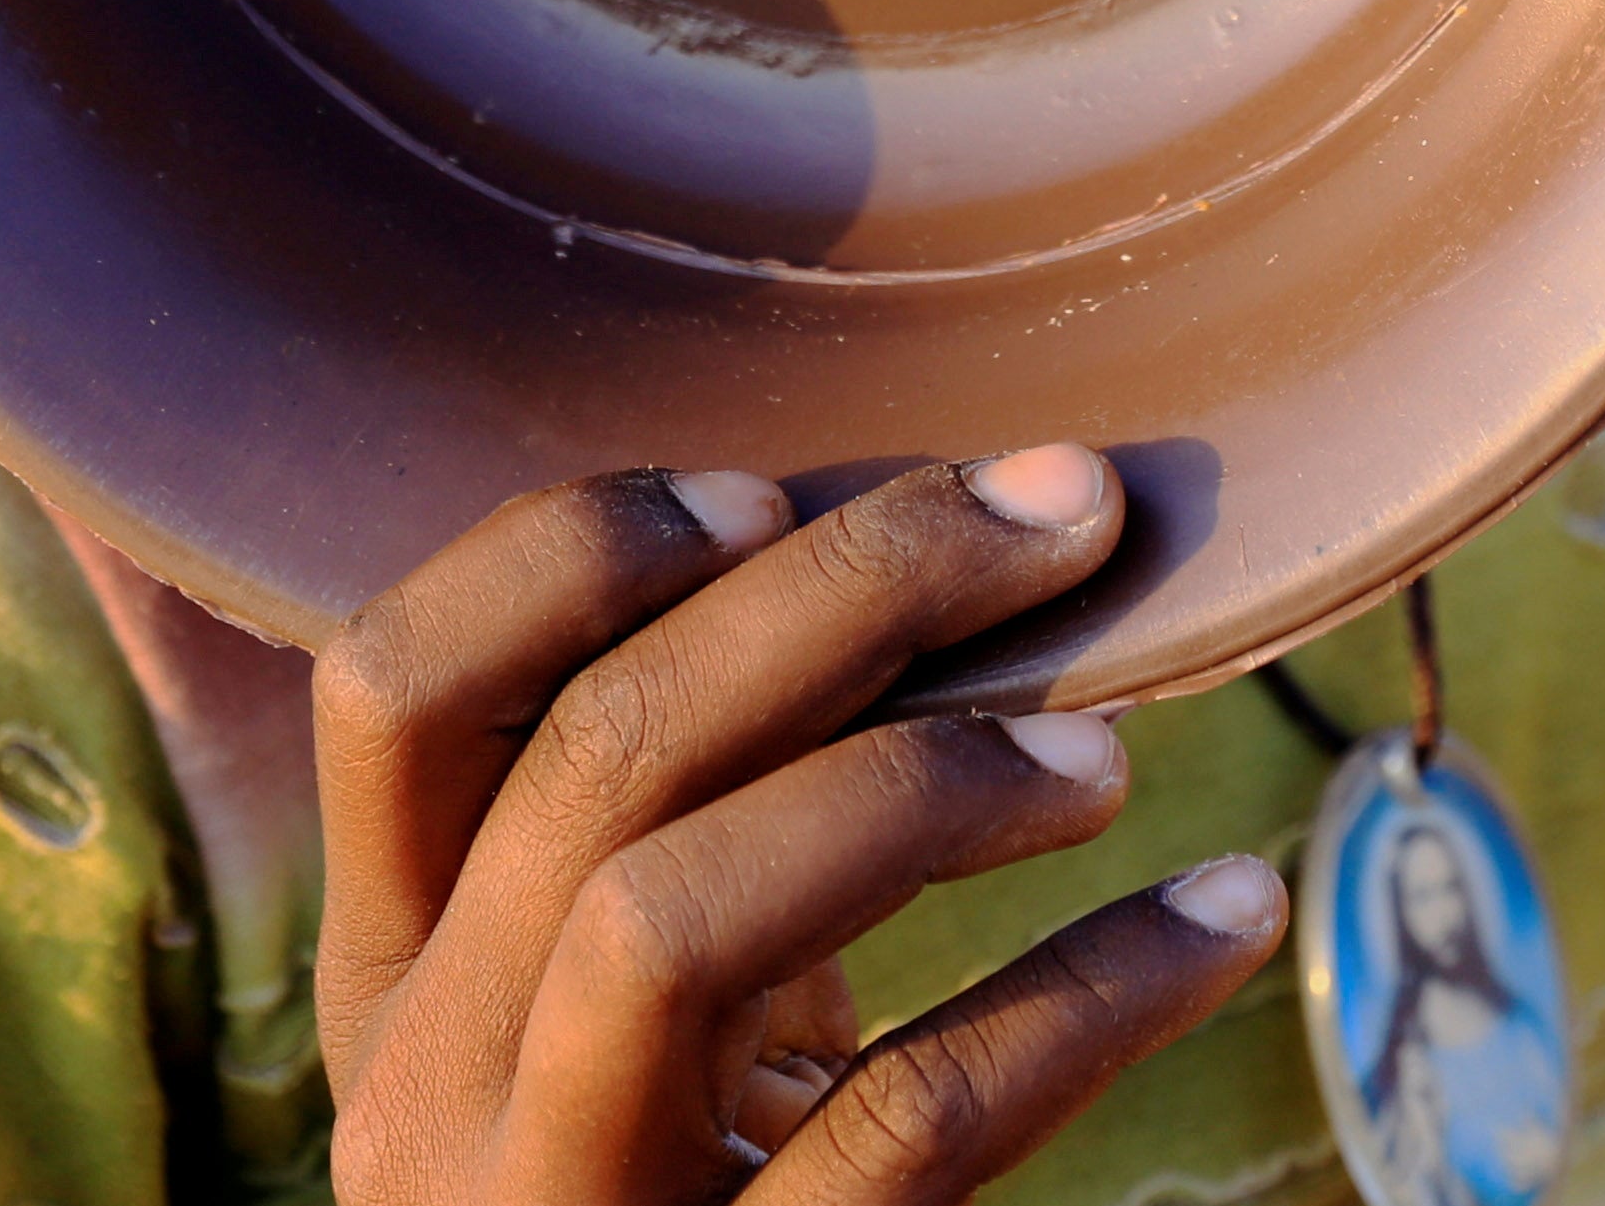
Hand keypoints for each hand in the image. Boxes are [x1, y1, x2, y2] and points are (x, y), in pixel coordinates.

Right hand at [314, 447, 1286, 1201]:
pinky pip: (908, 1120)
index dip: (574, 550)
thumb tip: (921, 549)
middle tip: (1055, 519)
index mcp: (392, 992)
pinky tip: (1218, 915)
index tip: (775, 484)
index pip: (387, 687)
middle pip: (592, 754)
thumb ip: (693, 831)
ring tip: (1106, 757)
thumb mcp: (644, 1032)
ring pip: (667, 912)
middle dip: (845, 589)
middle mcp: (428, 1105)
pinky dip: (1092, 993)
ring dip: (917, 783)